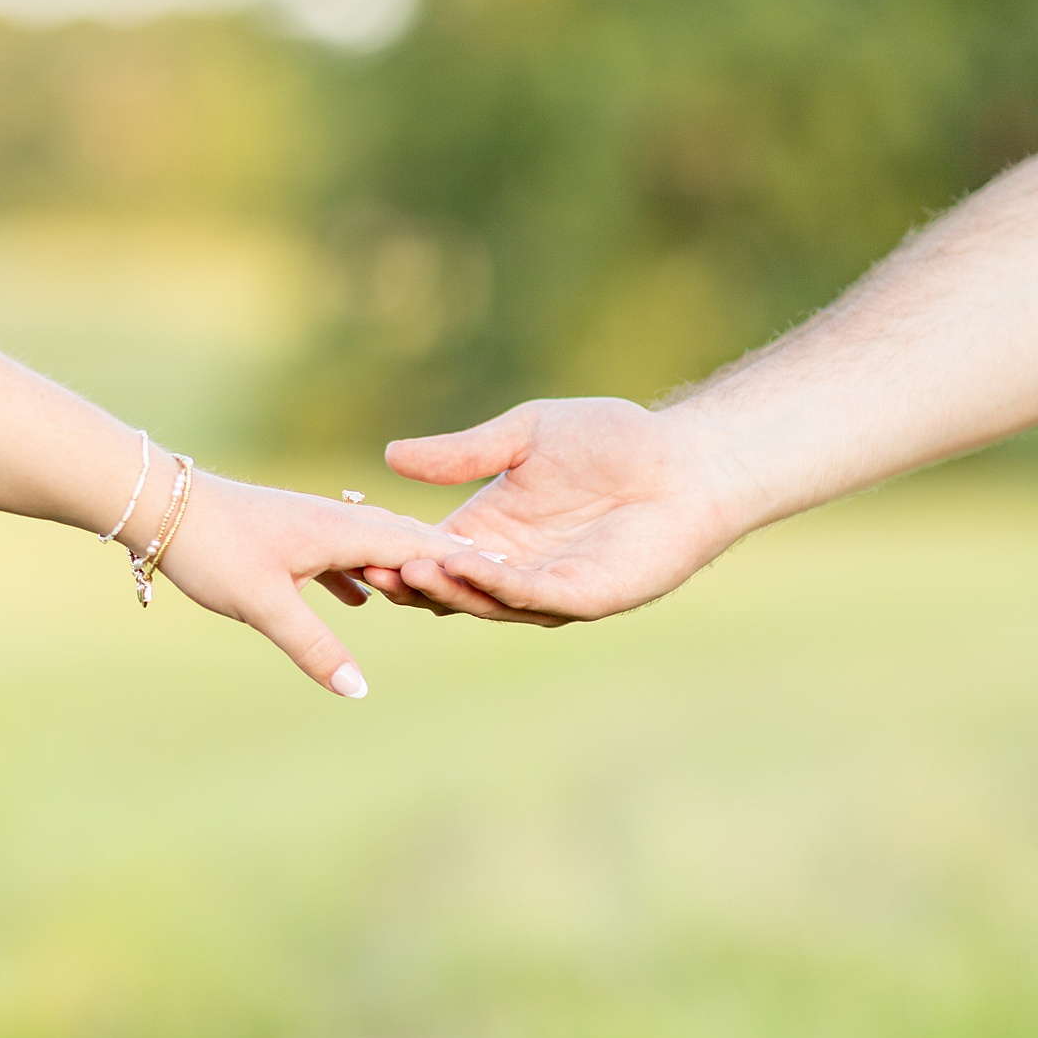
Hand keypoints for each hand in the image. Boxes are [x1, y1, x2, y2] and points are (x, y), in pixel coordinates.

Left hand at [153, 471, 482, 696]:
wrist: (161, 505)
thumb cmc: (212, 550)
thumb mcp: (264, 606)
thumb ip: (314, 646)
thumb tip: (359, 690)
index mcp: (341, 530)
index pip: (418, 545)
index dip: (461, 560)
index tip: (508, 569)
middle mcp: (335, 519)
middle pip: (405, 539)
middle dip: (445, 561)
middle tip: (493, 577)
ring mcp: (311, 524)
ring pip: (372, 543)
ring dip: (405, 565)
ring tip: (438, 587)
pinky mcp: (287, 533)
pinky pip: (340, 551)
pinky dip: (362, 571)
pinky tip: (359, 594)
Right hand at [362, 398, 746, 624]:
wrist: (684, 458)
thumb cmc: (612, 441)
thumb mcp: (523, 436)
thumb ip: (463, 452)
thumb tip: (391, 455)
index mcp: (492, 532)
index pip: (431, 551)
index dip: (394, 547)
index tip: (352, 536)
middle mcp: (513, 568)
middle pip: (448, 587)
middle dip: (408, 578)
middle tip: (366, 565)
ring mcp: (548, 589)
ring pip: (484, 601)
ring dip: (445, 587)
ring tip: (405, 569)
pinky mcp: (585, 597)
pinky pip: (532, 598)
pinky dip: (496, 586)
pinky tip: (467, 567)